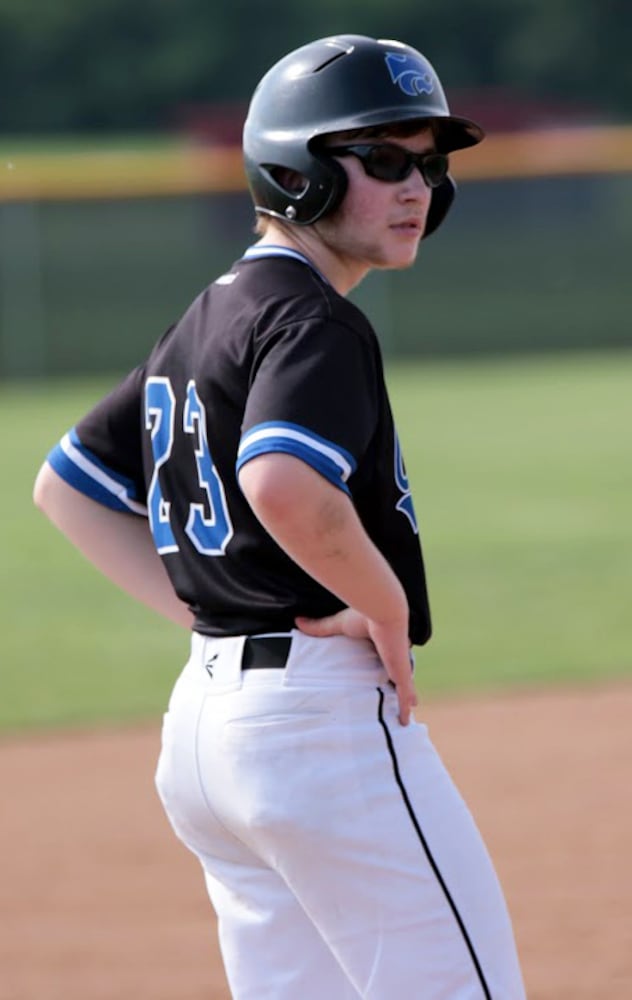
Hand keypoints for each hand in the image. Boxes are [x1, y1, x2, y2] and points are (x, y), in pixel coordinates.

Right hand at [295, 609, 417, 725]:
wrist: (382, 610)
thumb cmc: (364, 613)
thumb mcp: (338, 624)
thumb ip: (320, 627)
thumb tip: (297, 621)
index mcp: (383, 643)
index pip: (386, 658)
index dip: (386, 666)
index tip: (383, 674)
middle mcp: (394, 656)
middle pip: (397, 675)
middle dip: (398, 686)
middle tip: (393, 699)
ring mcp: (400, 665)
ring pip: (404, 687)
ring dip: (405, 701)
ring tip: (402, 717)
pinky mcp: (401, 673)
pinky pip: (405, 694)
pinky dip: (404, 708)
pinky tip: (404, 721)